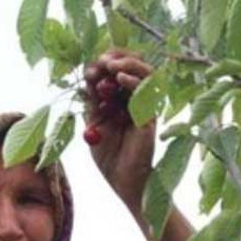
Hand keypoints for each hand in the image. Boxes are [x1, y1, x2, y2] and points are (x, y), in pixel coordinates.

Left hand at [82, 49, 156, 210]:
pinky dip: (135, 82)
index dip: (105, 64)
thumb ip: (92, 102)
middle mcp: (135, 99)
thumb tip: (88, 75)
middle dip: (117, 58)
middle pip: (133, 66)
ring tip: (111, 66)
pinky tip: (120, 80)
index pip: (116, 71)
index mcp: (120, 99)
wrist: (122, 182)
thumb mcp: (94, 124)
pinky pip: (147, 93)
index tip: (91, 67)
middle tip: (103, 60)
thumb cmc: (108, 158)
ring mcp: (145, 107)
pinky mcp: (151, 116)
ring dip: (128, 64)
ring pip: (145, 73)